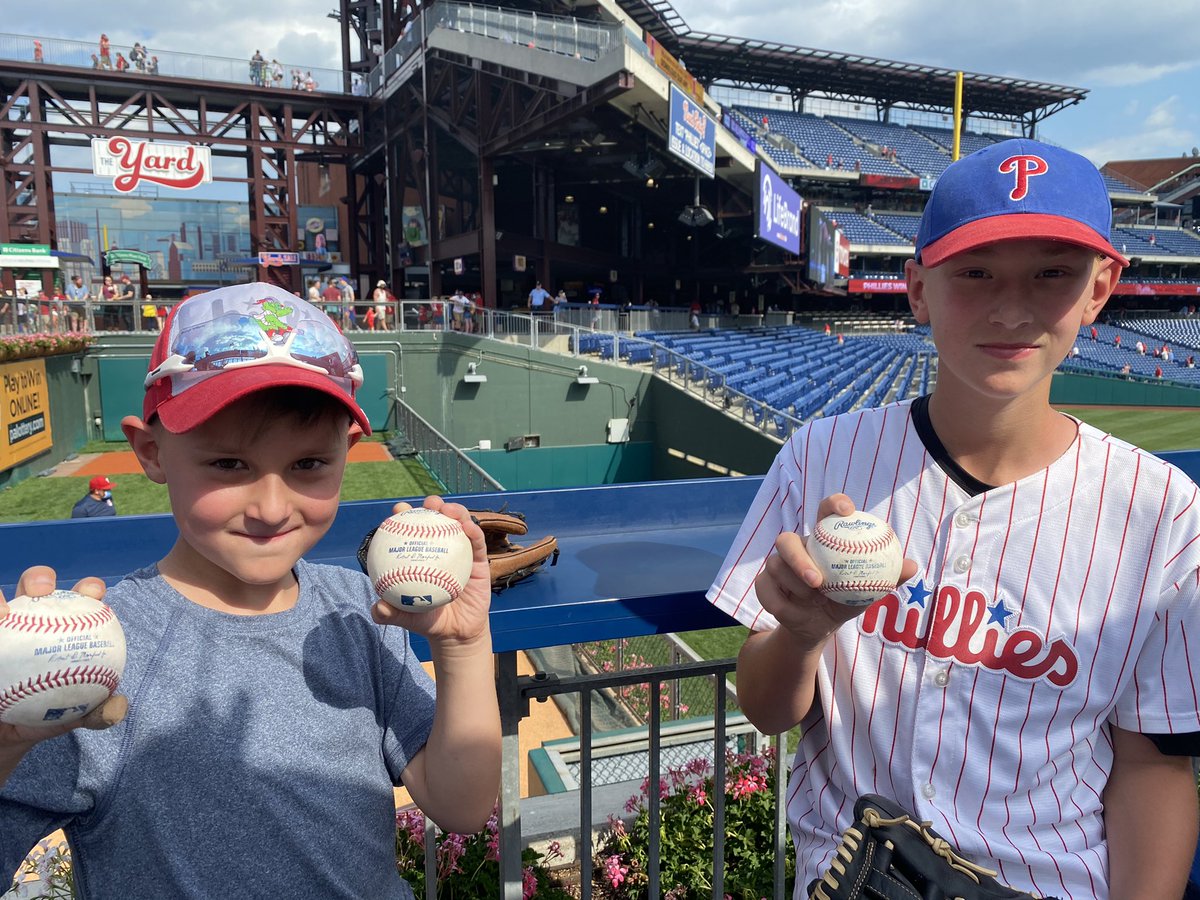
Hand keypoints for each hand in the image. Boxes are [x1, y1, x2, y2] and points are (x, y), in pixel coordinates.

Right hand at [0, 567, 127, 751]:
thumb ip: (98, 713)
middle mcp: (28, 621)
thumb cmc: (46, 716)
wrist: (6, 734)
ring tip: (1, 613)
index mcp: (62, 627)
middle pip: (33, 587)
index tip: (94, 593)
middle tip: (42, 591)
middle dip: (39, 577)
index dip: (89, 588)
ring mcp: (1, 630)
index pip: (80, 600)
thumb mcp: (74, 716)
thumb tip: (118, 706)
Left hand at [370, 498, 492, 647]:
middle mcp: (440, 549)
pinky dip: (473, 531)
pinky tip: (468, 527)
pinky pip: (477, 543)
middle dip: (433, 504)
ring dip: (456, 511)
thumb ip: (390, 613)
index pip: (412, 530)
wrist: (456, 632)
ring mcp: (461, 552)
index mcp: (420, 555)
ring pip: (459, 525)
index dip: (404, 515)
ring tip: (449, 510)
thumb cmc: (428, 620)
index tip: (399, 509)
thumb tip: (377, 607)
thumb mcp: (407, 617)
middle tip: (429, 504)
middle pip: (437, 520)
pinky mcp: (479, 559)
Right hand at [755, 494, 917, 646]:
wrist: (817, 627)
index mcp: (823, 539)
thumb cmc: (844, 600)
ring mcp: (777, 564)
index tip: (847, 510)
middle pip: (786, 539)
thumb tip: (911, 565)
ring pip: (776, 567)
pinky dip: (782, 605)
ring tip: (812, 601)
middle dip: (798, 558)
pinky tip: (795, 613)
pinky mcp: (764, 583)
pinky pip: (765, 589)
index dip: (834, 503)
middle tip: (816, 580)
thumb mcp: (868, 591)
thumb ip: (887, 578)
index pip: (825, 511)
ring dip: (794, 587)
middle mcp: (797, 546)